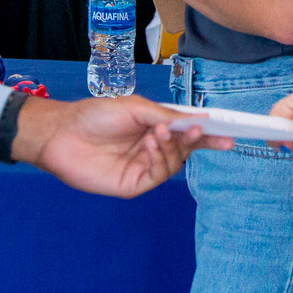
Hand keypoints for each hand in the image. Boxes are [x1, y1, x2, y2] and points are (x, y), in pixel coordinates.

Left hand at [16, 94, 230, 197]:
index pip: (188, 133)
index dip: (209, 134)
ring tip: (160, 133)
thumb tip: (198, 121)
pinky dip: (159, 160)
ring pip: (174, 163)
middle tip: (202, 132)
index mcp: (155, 128)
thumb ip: (166, 116)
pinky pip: (157, 176)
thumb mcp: (136, 108)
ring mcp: (143, 168)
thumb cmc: (95, 115)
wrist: (62, 132)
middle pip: (185, 150)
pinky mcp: (132, 184)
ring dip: (173, 148)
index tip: (230, 133)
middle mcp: (152, 149)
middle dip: (197, 141)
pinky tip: (150, 146)